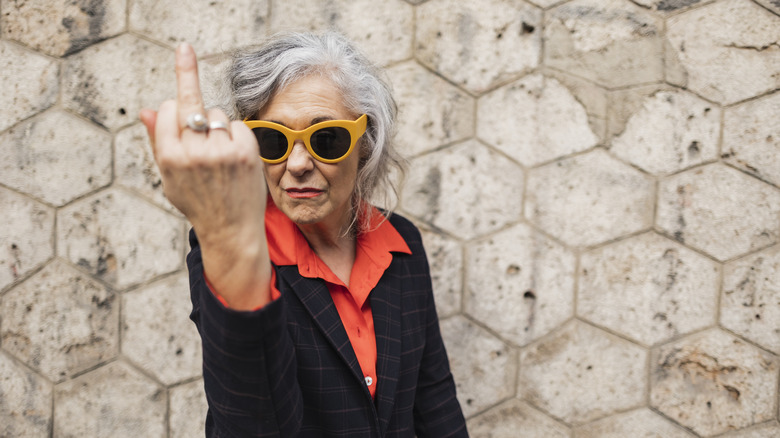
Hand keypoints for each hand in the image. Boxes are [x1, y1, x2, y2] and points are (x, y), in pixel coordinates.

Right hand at [141, 43, 270, 309]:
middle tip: (184, 54)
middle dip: (186, 76)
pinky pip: (237, 124)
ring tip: (217, 152)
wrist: (231, 230)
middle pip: (190, 102)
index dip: (171, 108)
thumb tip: (146, 110)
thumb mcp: (170, 178)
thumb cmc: (197, 202)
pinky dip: (235, 134)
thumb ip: (158, 143)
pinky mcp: (246, 152)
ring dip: (215, 124)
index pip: (168, 110)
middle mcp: (195, 153)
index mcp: (170, 158)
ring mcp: (222, 152)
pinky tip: (233, 155)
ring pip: (216, 113)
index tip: (174, 99)